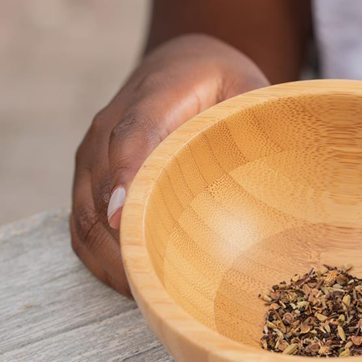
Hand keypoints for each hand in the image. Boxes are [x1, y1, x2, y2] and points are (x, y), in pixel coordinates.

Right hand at [70, 34, 268, 295]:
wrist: (178, 65)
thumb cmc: (219, 81)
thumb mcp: (246, 86)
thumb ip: (254, 116)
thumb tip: (281, 163)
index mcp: (154, 98)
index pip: (131, 137)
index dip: (125, 177)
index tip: (123, 216)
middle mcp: (109, 127)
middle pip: (98, 190)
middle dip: (120, 242)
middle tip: (155, 287)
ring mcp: (92, 155)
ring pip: (83, 216)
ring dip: (109, 259)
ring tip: (148, 296)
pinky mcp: (88, 178)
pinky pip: (80, 225)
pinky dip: (99, 258)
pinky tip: (133, 282)